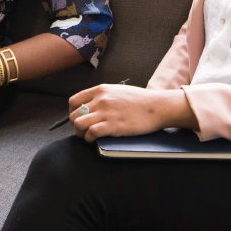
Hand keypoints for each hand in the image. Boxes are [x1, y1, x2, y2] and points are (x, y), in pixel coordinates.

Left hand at [68, 86, 193, 141]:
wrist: (157, 106)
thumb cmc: (140, 100)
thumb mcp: (117, 90)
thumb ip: (102, 96)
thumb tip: (90, 105)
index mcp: (100, 90)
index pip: (73, 101)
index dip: (73, 112)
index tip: (78, 118)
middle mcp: (100, 100)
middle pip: (74, 115)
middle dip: (76, 125)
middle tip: (83, 130)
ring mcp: (106, 113)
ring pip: (78, 124)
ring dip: (80, 133)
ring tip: (87, 136)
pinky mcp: (113, 126)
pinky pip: (91, 133)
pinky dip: (89, 139)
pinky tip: (94, 139)